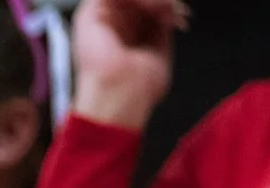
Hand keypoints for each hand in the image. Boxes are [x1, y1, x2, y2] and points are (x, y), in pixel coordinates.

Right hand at [72, 0, 185, 129]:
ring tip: (167, 10)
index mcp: (124, 34)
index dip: (164, 6)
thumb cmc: (138, 87)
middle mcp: (111, 25)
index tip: (179, 16)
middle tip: (175, 11)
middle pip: (137, 0)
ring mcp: (100, 18)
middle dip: (163, 1)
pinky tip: (153, 8)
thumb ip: (161, 21)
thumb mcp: (159, 46)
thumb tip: (171, 6)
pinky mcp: (90, 13)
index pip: (144, 6)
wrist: (123, 97)